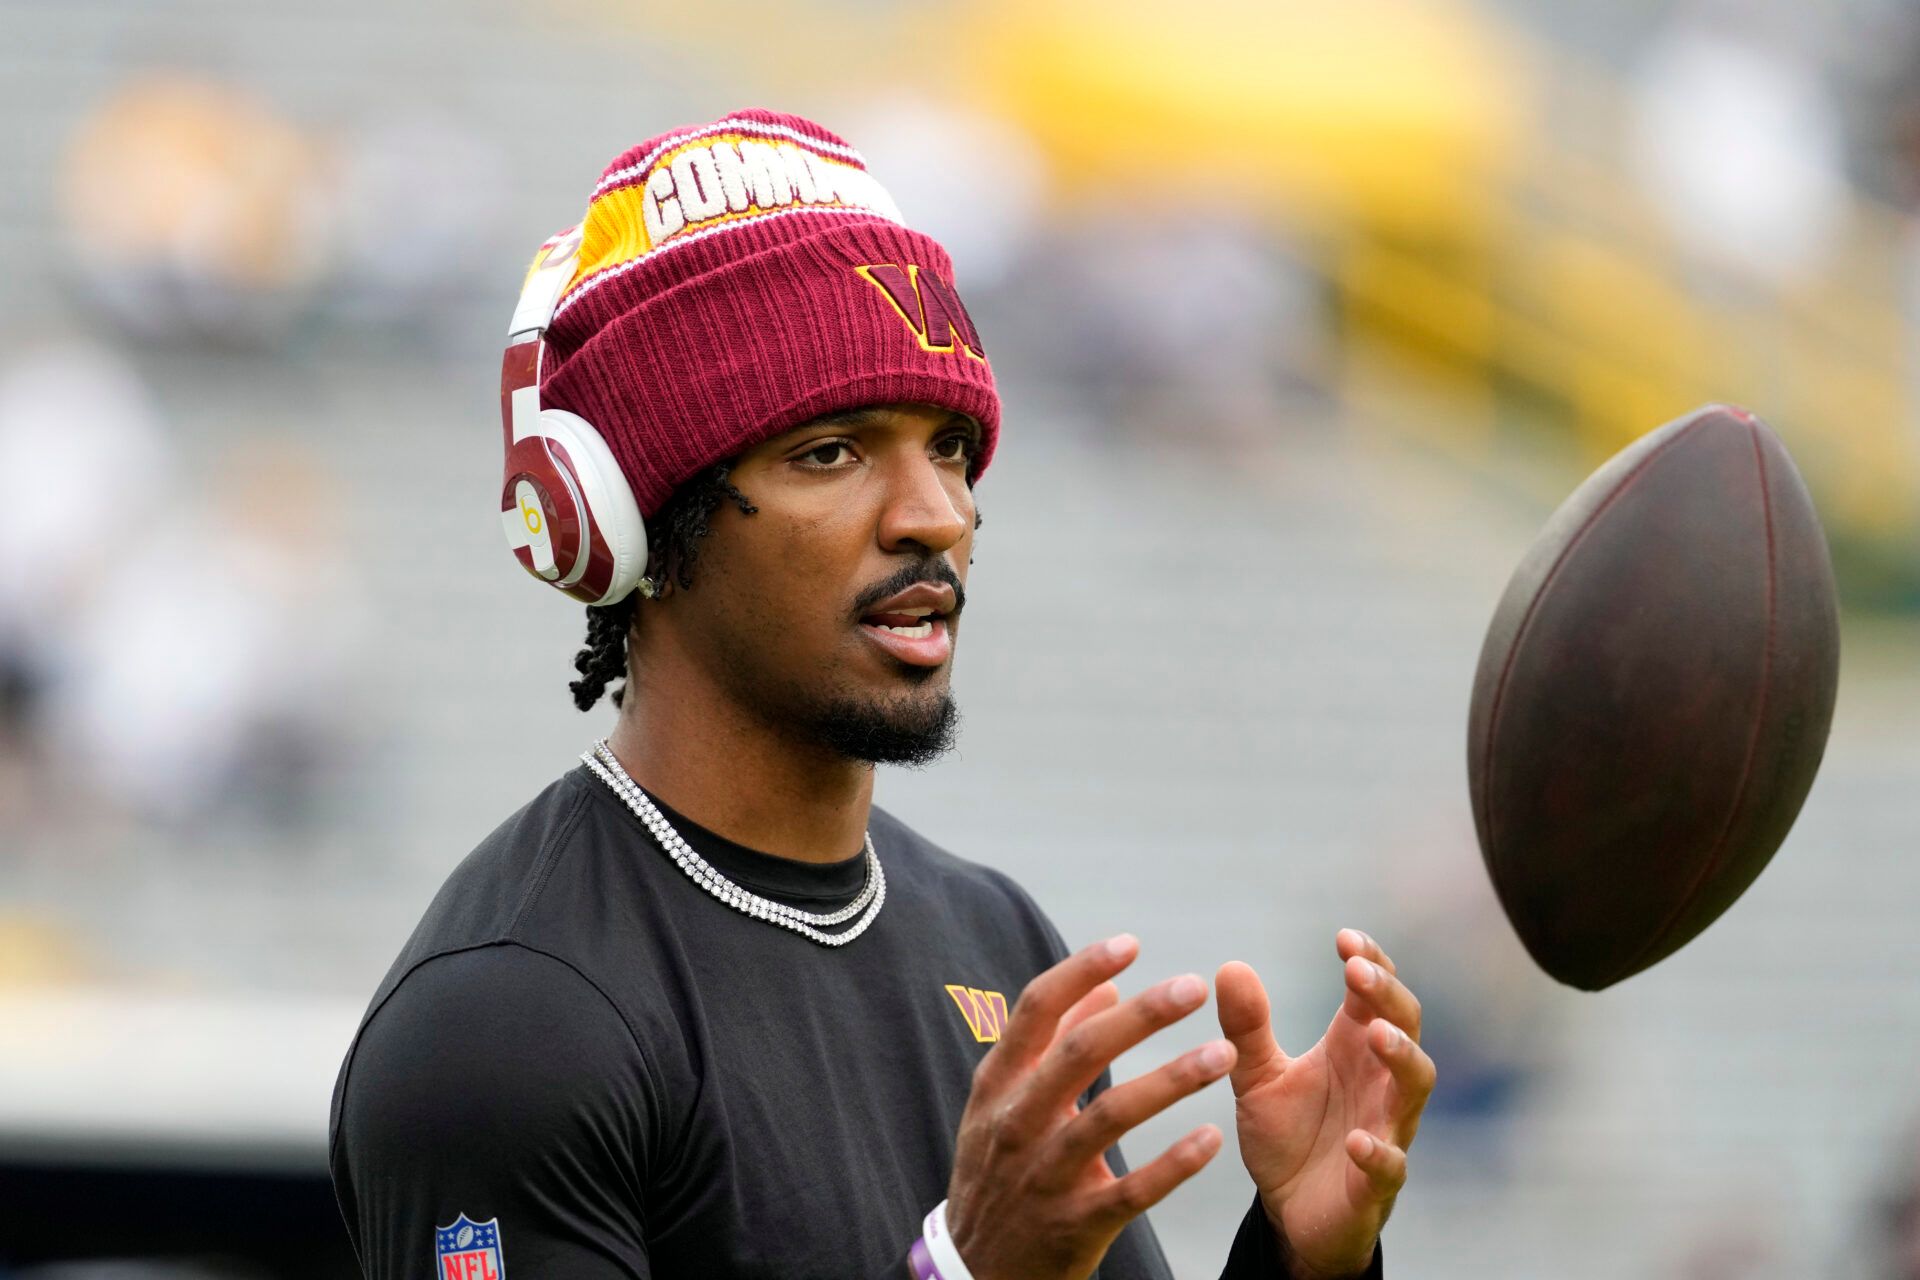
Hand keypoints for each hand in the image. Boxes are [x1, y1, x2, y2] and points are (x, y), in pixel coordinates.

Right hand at [945, 934, 1236, 1279]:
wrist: (976, 1271)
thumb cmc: (998, 1170)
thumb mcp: (1003, 1102)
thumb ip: (1050, 1042)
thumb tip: (1101, 985)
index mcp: (999, 1085)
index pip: (1035, 1012)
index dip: (1080, 971)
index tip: (1130, 944)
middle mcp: (1017, 1123)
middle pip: (1079, 1054)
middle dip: (1140, 1016)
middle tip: (1194, 987)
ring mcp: (1045, 1176)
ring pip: (1110, 1117)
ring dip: (1170, 1080)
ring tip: (1224, 1055)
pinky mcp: (1075, 1225)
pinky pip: (1131, 1191)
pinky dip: (1172, 1165)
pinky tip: (1211, 1139)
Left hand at [1216, 929, 1434, 1279]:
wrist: (1289, 1213)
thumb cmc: (1288, 1135)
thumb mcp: (1256, 1076)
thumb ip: (1246, 1027)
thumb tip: (1230, 966)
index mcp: (1352, 1048)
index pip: (1375, 994)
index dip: (1370, 962)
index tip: (1343, 939)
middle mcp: (1377, 1082)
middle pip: (1404, 1027)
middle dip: (1388, 996)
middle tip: (1358, 971)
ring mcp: (1384, 1130)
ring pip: (1414, 1087)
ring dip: (1401, 1058)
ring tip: (1377, 1035)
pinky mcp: (1375, 1184)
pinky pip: (1390, 1166)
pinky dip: (1379, 1153)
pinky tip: (1358, 1142)